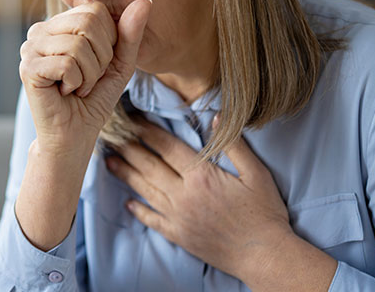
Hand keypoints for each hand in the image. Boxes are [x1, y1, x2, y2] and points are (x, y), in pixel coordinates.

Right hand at [19, 0, 151, 156]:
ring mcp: (30, 48)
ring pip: (78, 45)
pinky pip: (67, 64)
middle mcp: (40, 30)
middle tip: (87, 78)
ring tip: (77, 87)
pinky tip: (65, 92)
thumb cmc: (94, 98)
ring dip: (89, 75)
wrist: (74, 135)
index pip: (95, 11)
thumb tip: (145, 1)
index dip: (109, 41)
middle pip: (88, 23)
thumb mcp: (120, 63)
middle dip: (100, 58)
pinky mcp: (27, 68)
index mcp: (59, 24)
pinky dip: (76, 83)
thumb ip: (130, 33)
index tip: (98, 65)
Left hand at [106, 120, 308, 285]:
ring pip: (145, 190)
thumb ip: (234, 145)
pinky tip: (127, 202)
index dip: (147, 130)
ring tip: (109, 161)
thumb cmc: (264, 213)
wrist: (265, 256)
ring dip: (125, 174)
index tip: (132, 118)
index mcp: (201, 176)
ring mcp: (178, 217)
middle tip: (111, 135)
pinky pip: (152, 220)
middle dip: (128, 148)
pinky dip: (138, 210)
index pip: (166, 147)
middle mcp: (184, 195)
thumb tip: (217, 117)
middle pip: (149, 166)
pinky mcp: (178, 235)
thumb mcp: (257, 174)